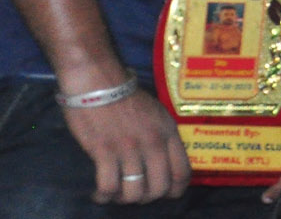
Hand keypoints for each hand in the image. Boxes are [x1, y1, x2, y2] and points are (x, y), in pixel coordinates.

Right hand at [59, 82, 190, 204]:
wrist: (97, 82)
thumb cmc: (125, 96)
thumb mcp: (156, 113)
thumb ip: (162, 136)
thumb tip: (163, 162)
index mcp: (168, 132)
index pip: (182, 171)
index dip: (175, 190)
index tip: (166, 194)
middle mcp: (153, 142)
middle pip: (158, 187)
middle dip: (147, 198)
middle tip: (135, 195)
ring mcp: (129, 148)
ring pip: (133, 192)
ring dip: (124, 199)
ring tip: (116, 194)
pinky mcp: (104, 152)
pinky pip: (108, 187)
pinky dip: (104, 196)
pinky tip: (100, 194)